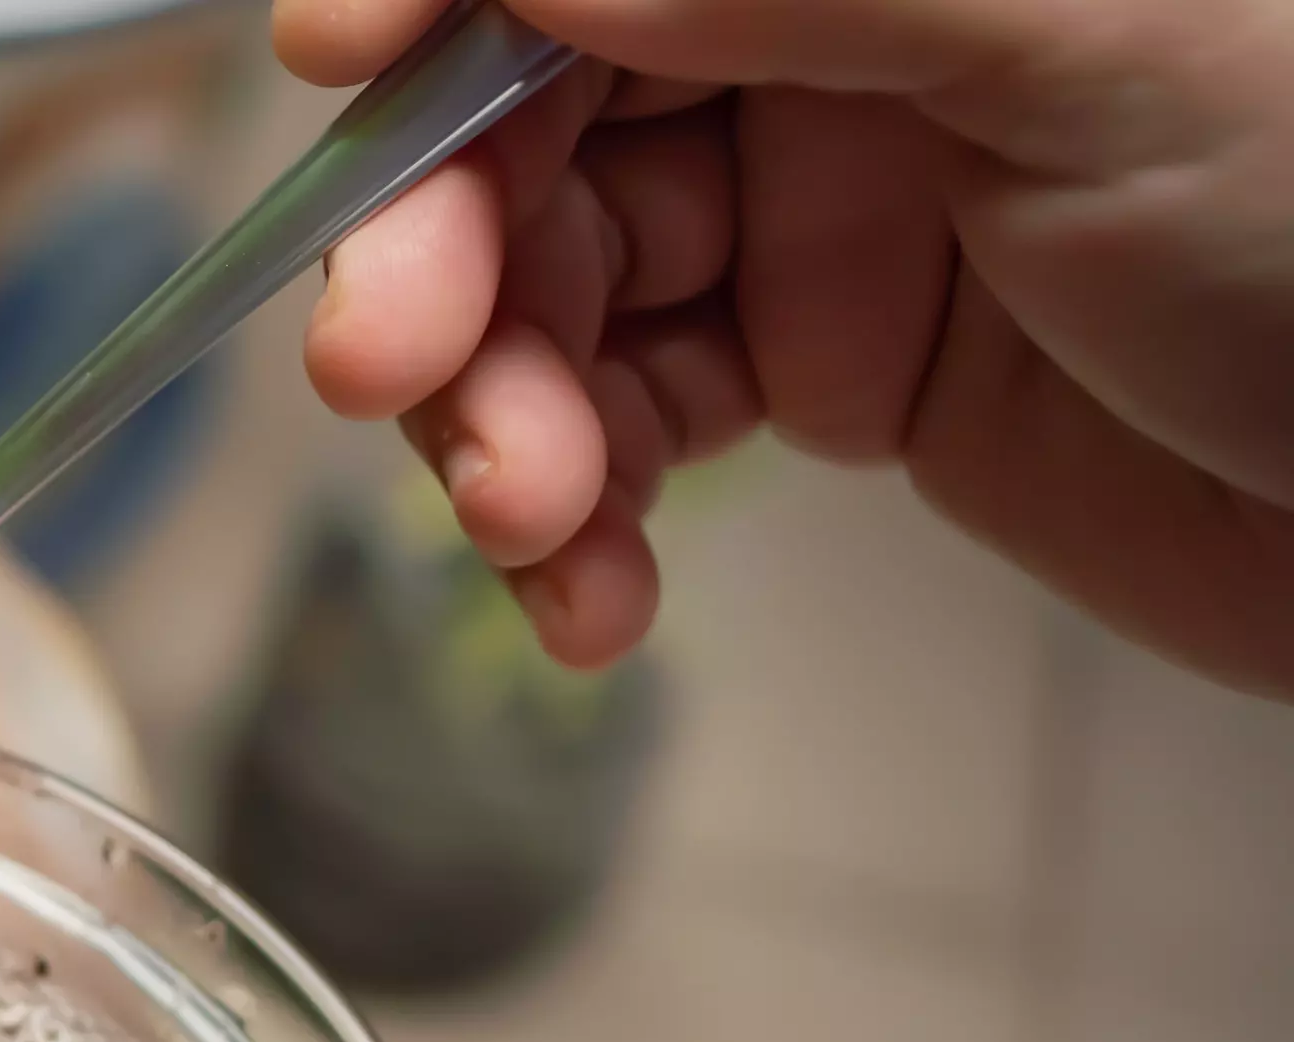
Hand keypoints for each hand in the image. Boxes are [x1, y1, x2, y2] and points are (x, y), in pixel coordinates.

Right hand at [288, 0, 1293, 691]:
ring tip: (535, 522)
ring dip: (497, 414)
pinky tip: (591, 592)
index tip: (343, 77)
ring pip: (554, 281)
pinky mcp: (827, 357)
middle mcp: (834, 22)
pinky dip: (577, 517)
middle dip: (443, 248)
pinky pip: (626, 420)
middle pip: (532, 108)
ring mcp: (824, 188)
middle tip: (396, 371)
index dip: (441, 1)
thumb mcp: (1087, 38)